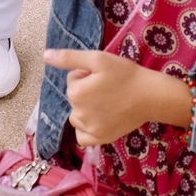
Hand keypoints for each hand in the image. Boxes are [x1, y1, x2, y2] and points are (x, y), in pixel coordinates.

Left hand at [45, 48, 193, 147]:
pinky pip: (82, 136)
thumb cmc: (125, 74)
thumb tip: (45, 56)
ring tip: (107, 102)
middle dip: (86, 91)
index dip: (86, 75)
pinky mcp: (99, 139)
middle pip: (74, 98)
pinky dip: (86, 129)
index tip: (103, 75)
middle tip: (108, 87)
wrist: (150, 95)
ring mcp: (89, 129)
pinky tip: (99, 120)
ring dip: (85, 109)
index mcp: (75, 92)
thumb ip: (69, 58)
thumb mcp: (97, 59)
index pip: (72, 80)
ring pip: (77, 115)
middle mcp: (78, 113)